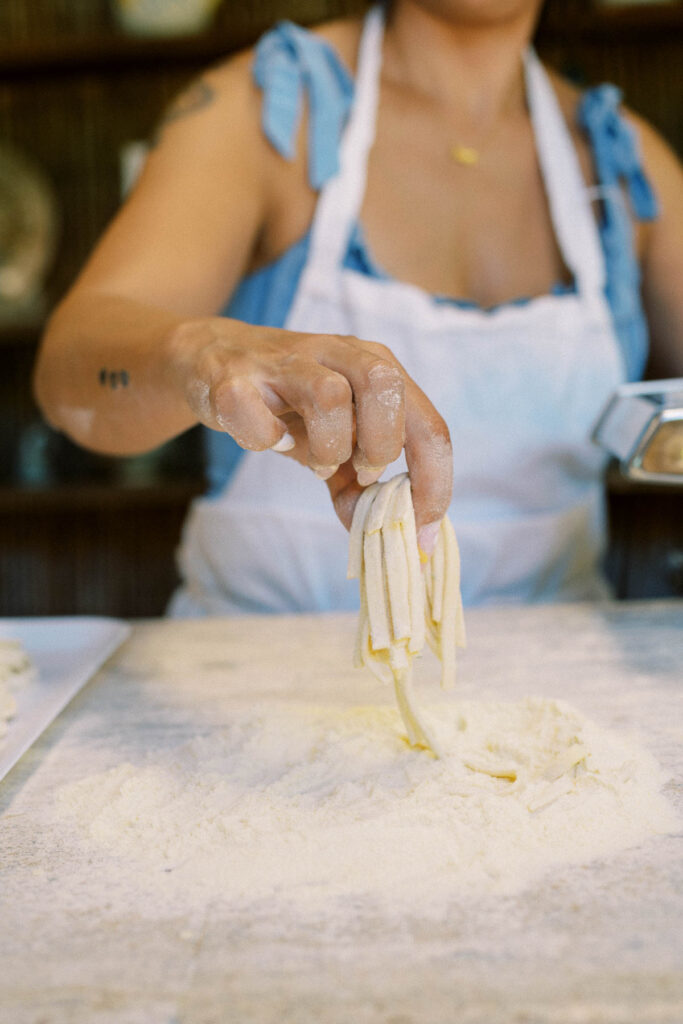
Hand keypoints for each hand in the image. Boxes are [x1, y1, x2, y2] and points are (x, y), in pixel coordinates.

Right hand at [168, 317, 452, 549]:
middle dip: (382, 445)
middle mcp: (337, 353)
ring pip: (329, 394)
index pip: (427, 422)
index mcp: (375, 366)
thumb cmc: (289, 407)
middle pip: (384, 384)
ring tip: (318, 463)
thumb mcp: (335, 443)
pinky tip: (271, 441)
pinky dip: (266, 439)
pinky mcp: (234, 375)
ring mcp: (284, 361)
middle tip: (361, 473)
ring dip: (329, 447)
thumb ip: (358, 484)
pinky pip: (255, 409)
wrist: (213, 361)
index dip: (433, 481)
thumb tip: (380, 532)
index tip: (422, 529)